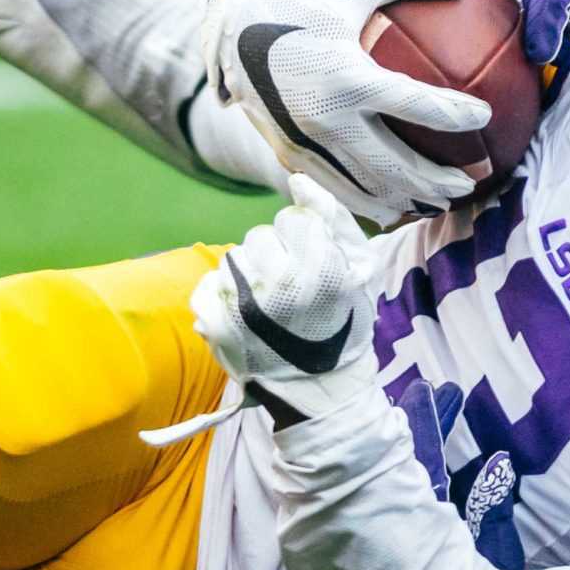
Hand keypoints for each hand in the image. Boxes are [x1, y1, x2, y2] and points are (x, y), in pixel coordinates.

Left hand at [191, 175, 382, 423]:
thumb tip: (297, 179)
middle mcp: (277, 284)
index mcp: (318, 268)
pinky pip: (208, 284)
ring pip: (234, 258)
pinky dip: (224, 296)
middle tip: (292, 292)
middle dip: (276, 256)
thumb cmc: (345, 323)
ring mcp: (240, 305)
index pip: (294, 220)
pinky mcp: (213, 324)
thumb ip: (332, 216)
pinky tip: (246, 317)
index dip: (306, 242)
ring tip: (269, 307)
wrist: (319, 389)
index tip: (315, 271)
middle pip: (260, 236)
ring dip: (250, 275)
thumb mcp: (361, 268)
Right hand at [200, 0, 489, 220]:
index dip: (455, 115)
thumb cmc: (301, 1)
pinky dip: (372, 202)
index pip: (415, 104)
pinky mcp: (290, 157)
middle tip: (474, 181)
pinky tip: (397, 203)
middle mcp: (324, 119)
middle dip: (439, 180)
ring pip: (366, 188)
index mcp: (346, 78)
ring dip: (408, 200)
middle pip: (395, 166)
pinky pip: (338, 188)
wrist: (230, 30)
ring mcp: (305, 145)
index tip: (485, 118)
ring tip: (441, 202)